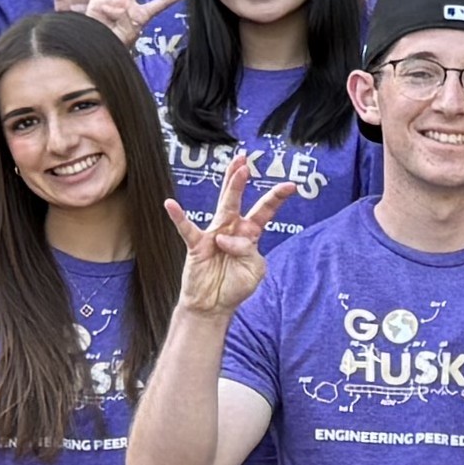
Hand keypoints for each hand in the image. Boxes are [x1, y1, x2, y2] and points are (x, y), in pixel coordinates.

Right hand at [167, 157, 274, 323]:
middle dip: (242, 179)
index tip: (292, 185)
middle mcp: (232, 229)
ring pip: (222, 206)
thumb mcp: (254, 271)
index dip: (277, 198)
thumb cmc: (235, 286)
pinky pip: (187, 229)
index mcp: (250, 234)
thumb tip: (227, 238)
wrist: (213, 305)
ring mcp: (214, 234)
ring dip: (230, 187)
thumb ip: (248, 251)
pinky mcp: (197, 245)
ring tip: (235, 168)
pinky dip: (179, 217)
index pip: (264, 211)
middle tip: (246, 159)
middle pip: (238, 199)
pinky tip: (171, 204)